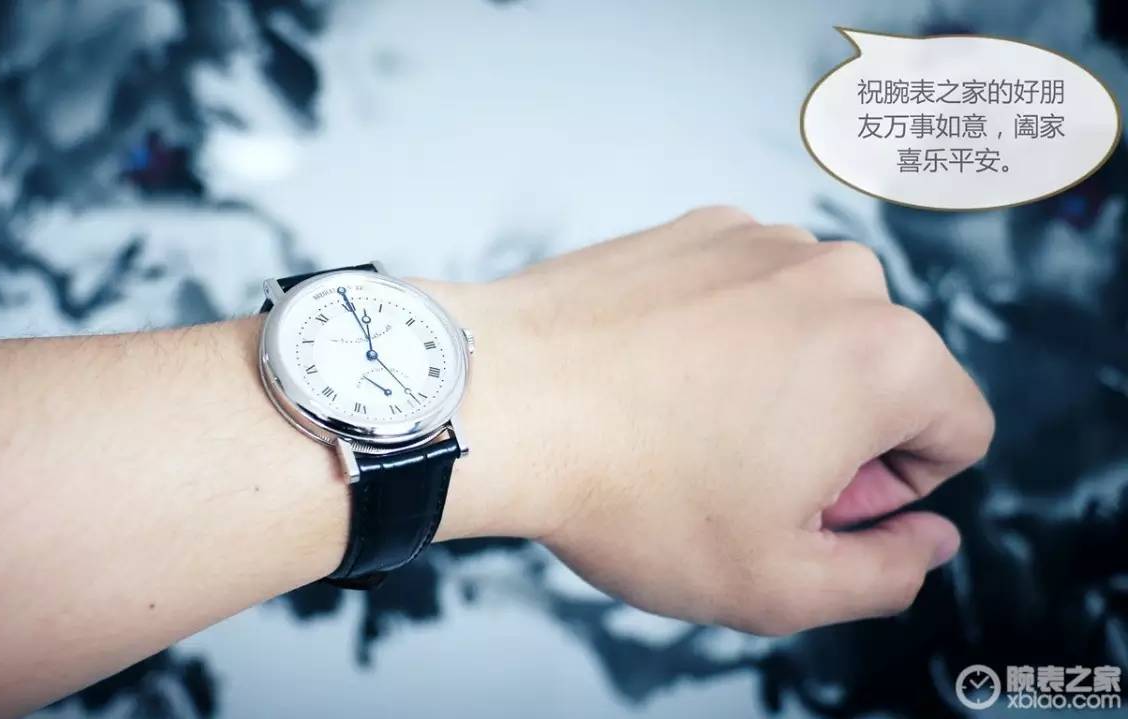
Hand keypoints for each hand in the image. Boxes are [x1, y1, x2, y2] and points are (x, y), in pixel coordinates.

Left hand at [425, 206, 993, 635]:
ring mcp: (762, 241)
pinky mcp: (696, 229)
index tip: (812, 504)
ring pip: (813, 331)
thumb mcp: (777, 584)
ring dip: (776, 381)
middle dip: (835, 434)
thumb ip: (885, 574)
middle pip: (885, 375)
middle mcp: (838, 277)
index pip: (958, 431)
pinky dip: (719, 336)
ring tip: (685, 427)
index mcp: (888, 359)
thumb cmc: (628, 491)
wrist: (499, 401)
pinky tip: (653, 378)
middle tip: (737, 477)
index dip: (894, 491)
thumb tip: (925, 539)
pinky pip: (746, 294)